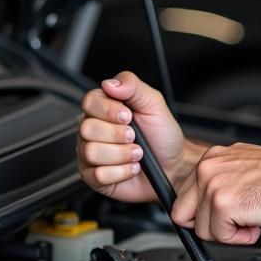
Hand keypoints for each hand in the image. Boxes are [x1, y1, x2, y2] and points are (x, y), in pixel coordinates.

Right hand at [77, 71, 195, 202]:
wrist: (173, 165)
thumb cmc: (162, 135)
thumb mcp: (154, 104)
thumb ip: (133, 87)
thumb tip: (110, 83)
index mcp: (103, 108)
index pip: (89, 102)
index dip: (109, 110)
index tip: (129, 116)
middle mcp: (93, 130)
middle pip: (87, 129)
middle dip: (118, 135)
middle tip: (135, 137)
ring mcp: (90, 154)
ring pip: (92, 152)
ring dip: (122, 154)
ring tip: (137, 153)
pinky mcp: (94, 177)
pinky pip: (98, 175)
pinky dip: (122, 171)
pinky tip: (131, 167)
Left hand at [171, 143, 260, 244]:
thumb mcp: (246, 169)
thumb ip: (223, 181)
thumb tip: (210, 202)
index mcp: (213, 157)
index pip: (186, 195)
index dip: (203, 213)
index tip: (219, 217)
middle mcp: (208, 167)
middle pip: (183, 214)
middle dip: (210, 225)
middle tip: (235, 222)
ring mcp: (212, 184)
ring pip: (202, 230)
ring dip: (228, 232)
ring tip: (252, 218)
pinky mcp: (221, 204)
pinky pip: (219, 237)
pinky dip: (239, 239)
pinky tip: (255, 224)